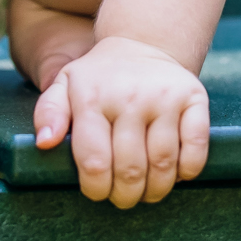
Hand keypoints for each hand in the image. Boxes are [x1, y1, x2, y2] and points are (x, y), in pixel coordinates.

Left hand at [31, 34, 209, 207]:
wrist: (142, 43)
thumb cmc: (99, 77)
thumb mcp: (64, 85)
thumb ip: (48, 113)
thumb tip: (44, 143)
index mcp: (92, 97)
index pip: (95, 163)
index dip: (96, 189)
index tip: (98, 191)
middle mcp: (129, 96)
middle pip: (130, 170)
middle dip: (125, 196)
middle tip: (123, 197)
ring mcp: (164, 96)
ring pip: (163, 164)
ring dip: (155, 190)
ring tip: (147, 191)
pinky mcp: (193, 97)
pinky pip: (196, 148)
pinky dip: (187, 171)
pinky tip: (175, 172)